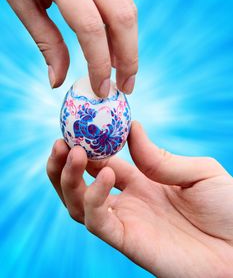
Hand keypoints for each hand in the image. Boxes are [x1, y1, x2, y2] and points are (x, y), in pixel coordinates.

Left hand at [0, 0, 137, 95]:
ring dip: (129, 44)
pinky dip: (122, 26)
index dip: (99, 64)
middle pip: (123, 18)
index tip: (101, 90)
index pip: (91, 28)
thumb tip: (58, 81)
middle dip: (129, 58)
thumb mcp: (20, 2)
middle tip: (126, 86)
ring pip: (128, 8)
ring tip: (122, 71)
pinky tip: (115, 45)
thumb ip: (45, 42)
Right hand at [47, 122, 232, 276]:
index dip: (87, 147)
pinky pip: (98, 222)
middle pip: (82, 185)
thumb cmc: (229, 210)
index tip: (77, 128)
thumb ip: (161, 157)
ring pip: (79, 204)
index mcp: (144, 183)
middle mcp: (130, 202)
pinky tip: (106, 174)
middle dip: (65, 164)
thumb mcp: (198, 173)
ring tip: (71, 152)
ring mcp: (127, 223)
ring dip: (68, 178)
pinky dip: (93, 198)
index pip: (103, 163)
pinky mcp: (129, 242)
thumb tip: (132, 127)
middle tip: (60, 143)